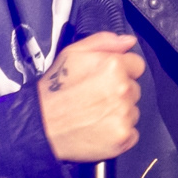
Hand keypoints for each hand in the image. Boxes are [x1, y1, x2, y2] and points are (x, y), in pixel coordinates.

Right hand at [37, 32, 145, 161]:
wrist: (40, 125)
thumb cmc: (54, 91)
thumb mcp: (72, 53)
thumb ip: (103, 42)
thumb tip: (128, 41)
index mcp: (114, 66)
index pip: (137, 65)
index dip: (122, 71)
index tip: (106, 79)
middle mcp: (123, 89)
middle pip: (135, 89)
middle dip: (120, 92)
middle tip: (95, 97)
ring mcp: (124, 115)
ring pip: (133, 111)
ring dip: (120, 112)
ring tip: (95, 113)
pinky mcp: (122, 136)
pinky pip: (131, 133)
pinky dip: (119, 132)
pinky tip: (100, 128)